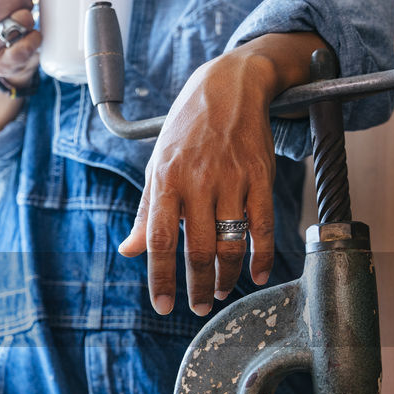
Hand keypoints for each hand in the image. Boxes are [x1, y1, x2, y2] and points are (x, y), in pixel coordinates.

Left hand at [117, 49, 282, 315]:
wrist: (229, 86)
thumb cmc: (187, 129)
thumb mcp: (158, 165)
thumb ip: (148, 212)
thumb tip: (129, 251)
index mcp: (166, 180)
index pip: (161, 240)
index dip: (161, 278)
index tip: (163, 306)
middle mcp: (198, 181)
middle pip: (198, 248)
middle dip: (198, 286)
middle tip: (199, 307)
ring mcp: (232, 179)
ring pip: (232, 243)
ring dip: (227, 276)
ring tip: (221, 291)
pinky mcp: (261, 176)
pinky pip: (264, 226)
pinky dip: (262, 256)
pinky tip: (257, 274)